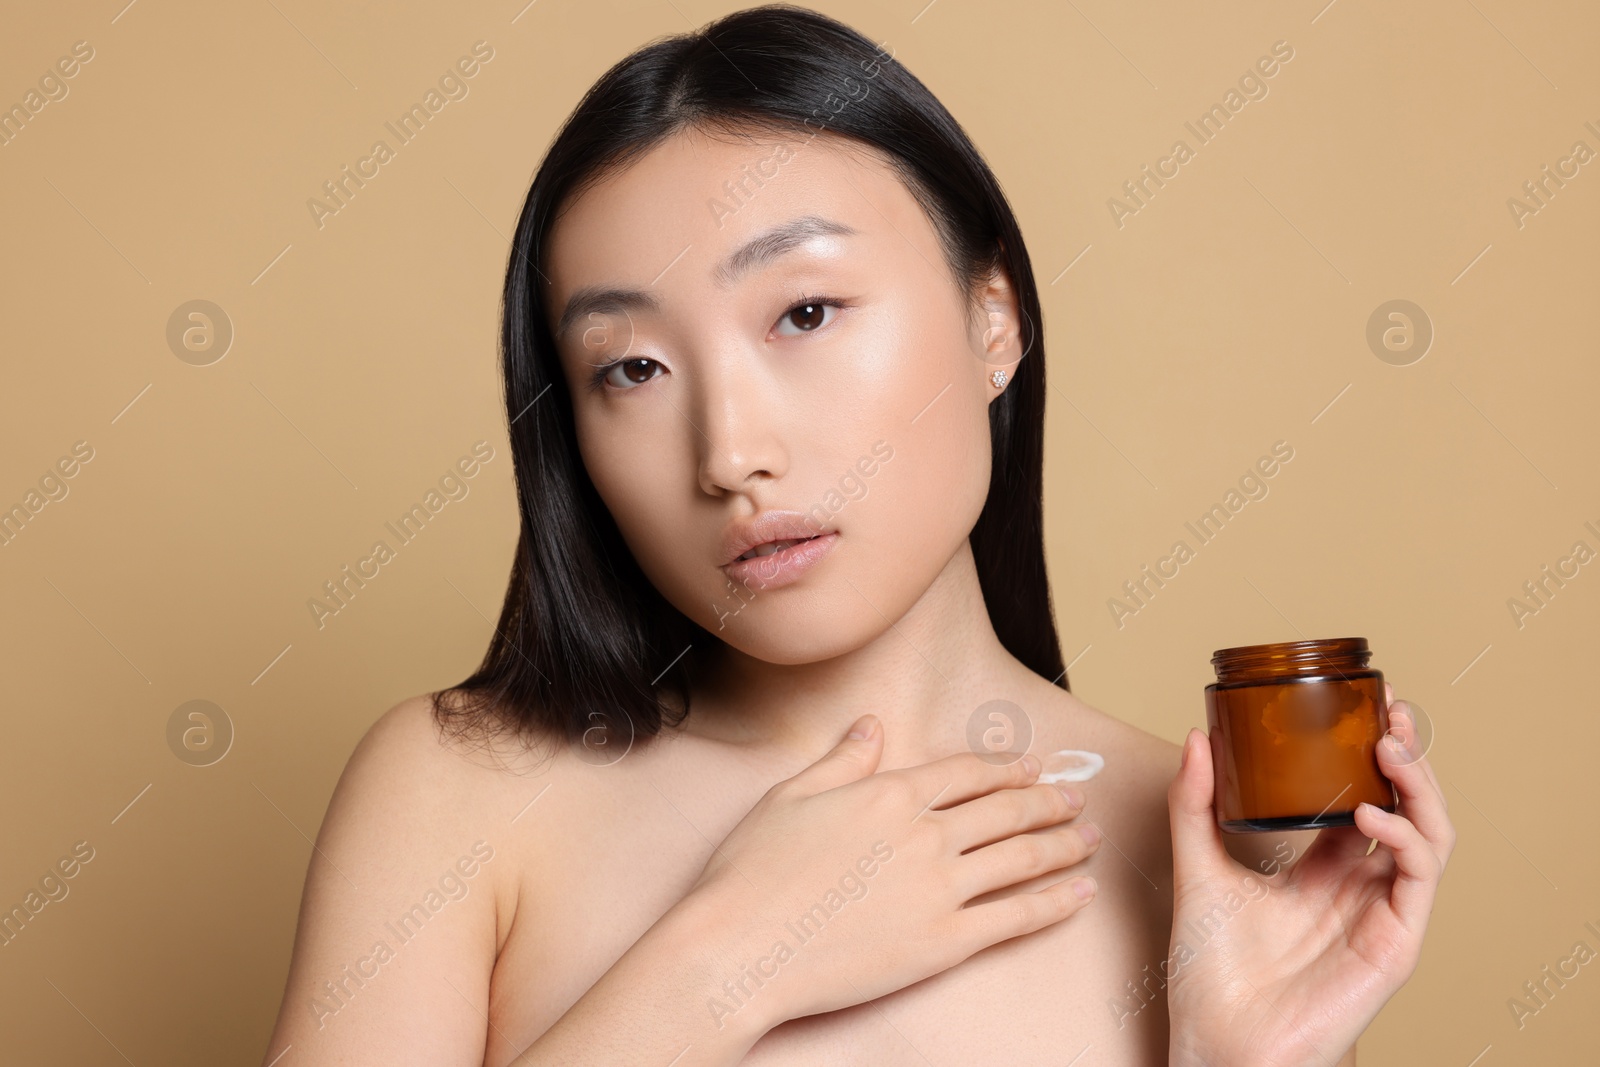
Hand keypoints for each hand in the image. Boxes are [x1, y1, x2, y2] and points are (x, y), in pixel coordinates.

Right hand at [684, 714, 1101, 1029]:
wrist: (741, 945)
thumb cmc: (752, 873)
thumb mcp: (790, 797)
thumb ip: (841, 760)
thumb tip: (871, 725)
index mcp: (888, 794)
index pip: (964, 773)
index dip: (1004, 768)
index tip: (1030, 766)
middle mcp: (924, 834)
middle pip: (1003, 810)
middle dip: (1046, 800)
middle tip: (1074, 796)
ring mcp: (939, 888)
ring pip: (1020, 857)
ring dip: (1063, 844)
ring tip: (1089, 837)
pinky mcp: (945, 942)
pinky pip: (1016, 917)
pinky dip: (1056, 902)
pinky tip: (1080, 893)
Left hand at [1165, 683, 1454, 1065]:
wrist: (1216, 1042)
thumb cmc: (1210, 973)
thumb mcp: (1197, 869)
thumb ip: (1194, 806)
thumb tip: (1196, 736)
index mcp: (1320, 869)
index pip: (1361, 796)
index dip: (1368, 751)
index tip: (1362, 701)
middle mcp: (1357, 887)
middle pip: (1405, 808)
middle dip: (1405, 755)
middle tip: (1389, 708)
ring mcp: (1379, 914)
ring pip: (1428, 835)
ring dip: (1417, 786)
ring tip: (1387, 746)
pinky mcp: (1393, 944)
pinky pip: (1417, 880)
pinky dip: (1402, 837)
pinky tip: (1368, 812)